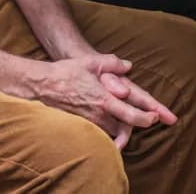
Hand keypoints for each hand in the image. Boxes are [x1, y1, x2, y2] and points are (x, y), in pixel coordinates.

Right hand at [35, 52, 175, 148]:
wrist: (40, 86)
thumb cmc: (66, 73)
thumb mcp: (92, 62)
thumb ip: (113, 63)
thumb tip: (128, 66)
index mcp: (104, 99)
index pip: (130, 115)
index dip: (145, 118)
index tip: (155, 117)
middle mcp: (97, 114)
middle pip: (123, 129)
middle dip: (135, 127)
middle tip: (146, 121)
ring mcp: (87, 122)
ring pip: (110, 133)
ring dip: (121, 131)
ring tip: (128, 126)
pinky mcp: (78, 126)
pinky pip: (97, 133)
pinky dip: (105, 132)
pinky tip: (108, 128)